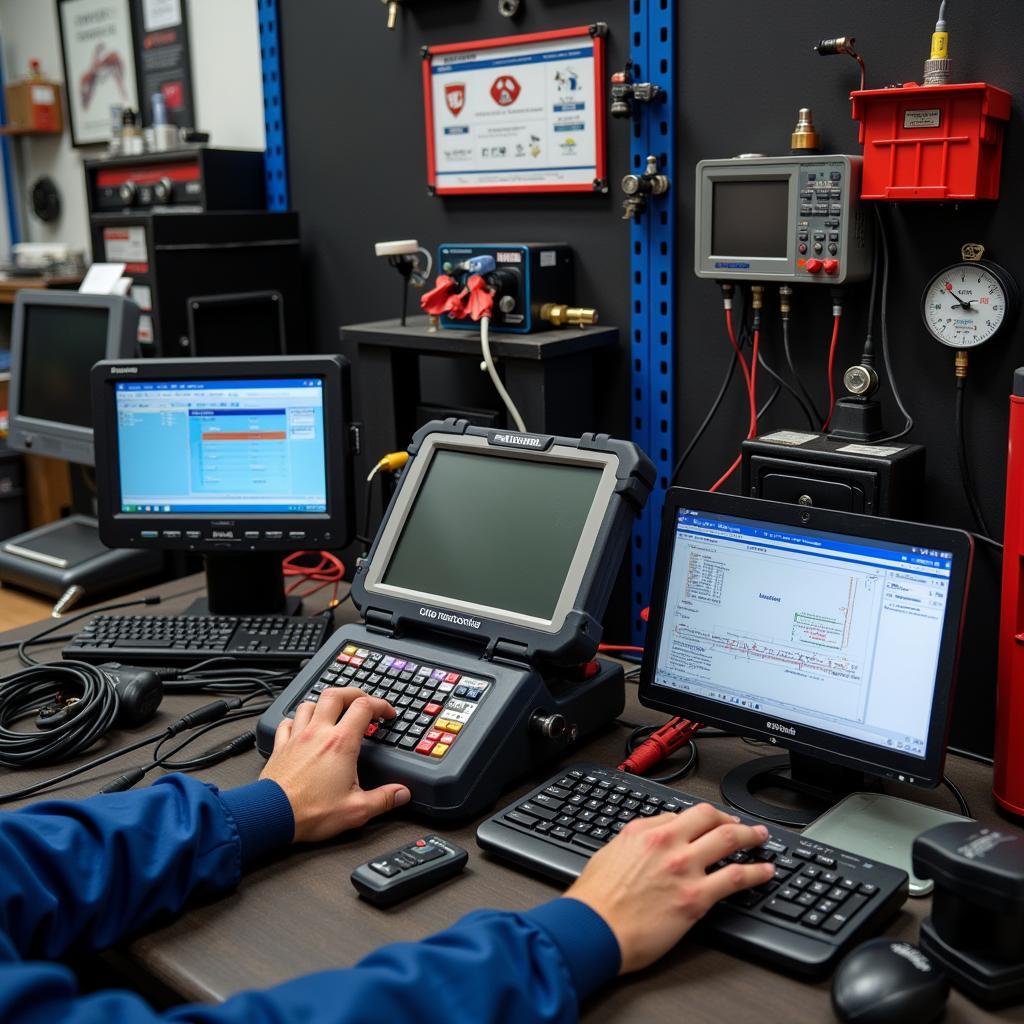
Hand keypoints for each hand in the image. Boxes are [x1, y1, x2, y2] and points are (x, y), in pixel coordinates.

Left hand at [260, 687, 410, 842]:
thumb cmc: (310, 812)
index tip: (387, 712)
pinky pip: (287, 722)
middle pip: (336, 694)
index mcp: (341, 743)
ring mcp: (297, 737)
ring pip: (310, 704)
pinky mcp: (280, 747)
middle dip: (353, 693)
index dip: (380, 704)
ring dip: (324, 704)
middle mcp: (318, 733)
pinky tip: (301, 727)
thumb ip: (383, 799)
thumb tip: (401, 793)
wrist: (271, 815)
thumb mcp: (356, 809)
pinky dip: (296, 720)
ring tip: (333, 711)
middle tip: (362, 701)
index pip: (364, 706)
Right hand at [565, 804, 774, 972]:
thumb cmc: (596, 900)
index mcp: (645, 831)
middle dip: (731, 819)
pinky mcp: (696, 897)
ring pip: (729, 839)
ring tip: (761, 839)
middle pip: (710, 817)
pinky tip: (766, 871)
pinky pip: (737, 878)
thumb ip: (634, 843)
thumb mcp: (610, 854)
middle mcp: (667, 843)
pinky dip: (757, 872)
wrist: (594, 929)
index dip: (700, 820)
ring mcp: (684, 868)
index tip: (709, 824)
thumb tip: (649, 840)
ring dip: (751, 837)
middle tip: (743, 824)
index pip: (681, 815)